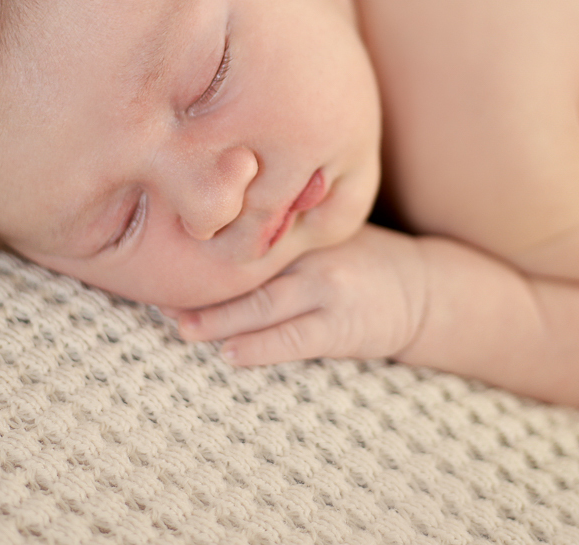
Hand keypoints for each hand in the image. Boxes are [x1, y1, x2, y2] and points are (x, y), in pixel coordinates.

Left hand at [167, 224, 427, 365]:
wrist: (422, 289)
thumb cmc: (362, 258)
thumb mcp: (324, 229)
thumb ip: (281, 228)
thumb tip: (213, 229)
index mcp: (304, 226)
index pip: (246, 231)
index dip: (204, 245)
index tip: (161, 253)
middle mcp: (312, 253)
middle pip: (246, 269)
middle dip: (201, 285)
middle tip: (157, 295)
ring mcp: (328, 290)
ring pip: (264, 305)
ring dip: (219, 319)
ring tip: (183, 327)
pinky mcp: (341, 328)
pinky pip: (294, 338)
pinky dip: (260, 346)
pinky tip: (231, 353)